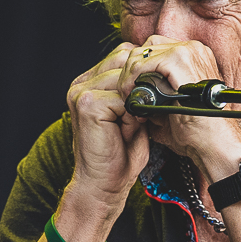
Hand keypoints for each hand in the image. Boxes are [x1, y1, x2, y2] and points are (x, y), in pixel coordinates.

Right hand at [64, 43, 153, 214]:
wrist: (103, 185)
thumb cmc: (120, 155)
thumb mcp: (134, 116)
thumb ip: (140, 92)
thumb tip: (159, 73)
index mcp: (89, 83)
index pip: (122, 55)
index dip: (144, 70)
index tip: (157, 90)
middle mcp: (81, 84)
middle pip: (123, 57)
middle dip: (143, 81)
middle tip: (150, 108)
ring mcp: (81, 93)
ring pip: (124, 76)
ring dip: (138, 97)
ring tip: (138, 120)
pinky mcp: (87, 104)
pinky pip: (122, 96)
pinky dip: (133, 111)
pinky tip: (132, 126)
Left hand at [118, 35, 240, 181]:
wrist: (213, 143)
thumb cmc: (198, 131)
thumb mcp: (173, 107)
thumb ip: (155, 94)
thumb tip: (134, 93)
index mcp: (194, 58)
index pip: (155, 49)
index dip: (138, 68)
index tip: (129, 90)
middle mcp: (194, 50)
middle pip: (148, 47)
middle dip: (131, 69)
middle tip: (124, 93)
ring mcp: (189, 52)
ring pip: (143, 52)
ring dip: (128, 73)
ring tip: (126, 95)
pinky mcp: (181, 60)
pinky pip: (145, 62)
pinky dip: (132, 77)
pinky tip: (131, 93)